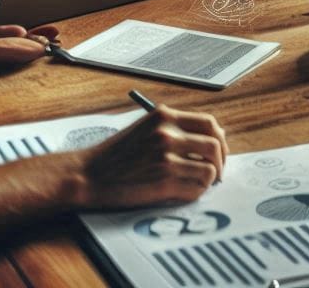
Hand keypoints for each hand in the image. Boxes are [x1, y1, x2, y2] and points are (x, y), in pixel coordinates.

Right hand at [78, 106, 227, 208]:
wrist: (87, 175)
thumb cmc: (115, 155)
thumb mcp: (146, 128)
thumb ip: (174, 129)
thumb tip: (208, 141)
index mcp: (165, 116)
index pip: (209, 123)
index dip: (219, 138)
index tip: (219, 150)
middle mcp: (168, 133)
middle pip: (214, 145)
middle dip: (220, 161)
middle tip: (217, 172)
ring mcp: (166, 158)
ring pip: (209, 170)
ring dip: (208, 180)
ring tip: (199, 184)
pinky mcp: (163, 182)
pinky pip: (195, 189)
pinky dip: (195, 193)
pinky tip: (185, 192)